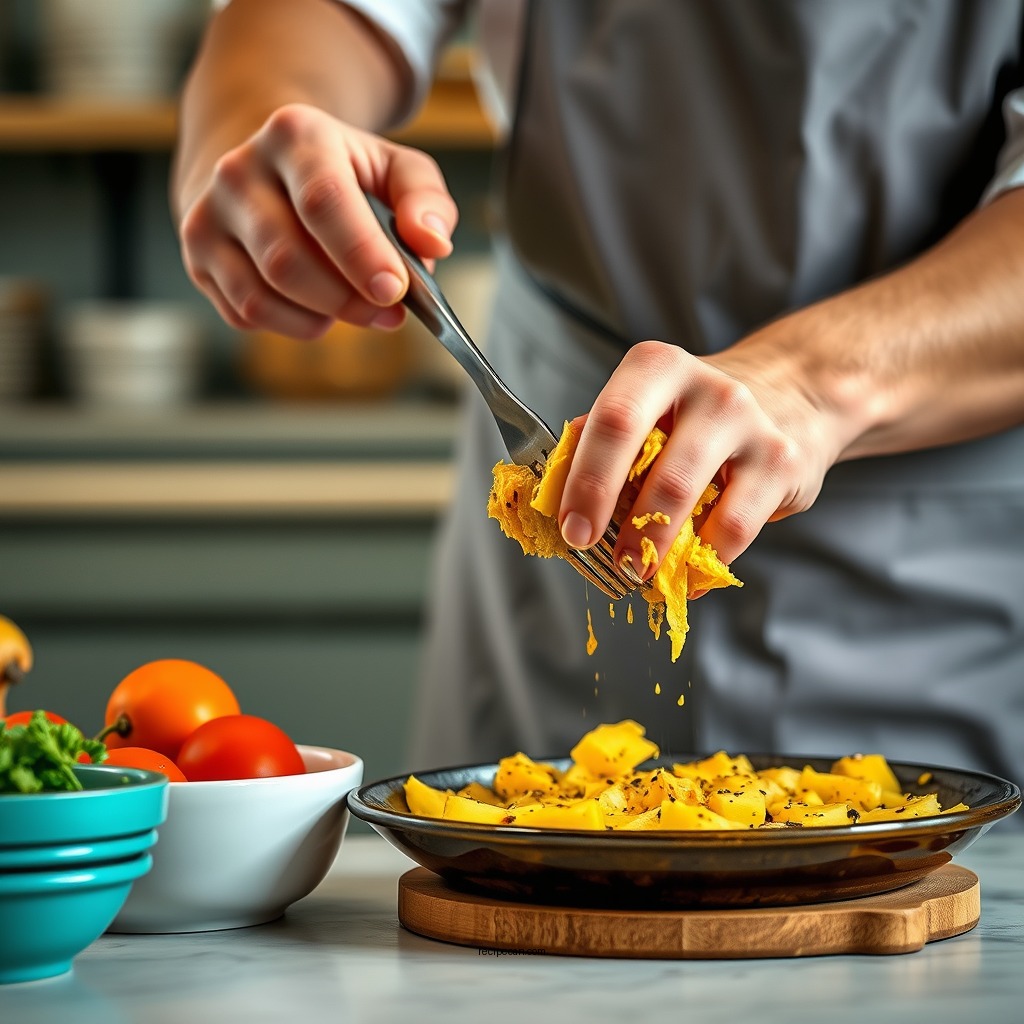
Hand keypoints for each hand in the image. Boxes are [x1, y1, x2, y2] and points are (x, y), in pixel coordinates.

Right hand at [177, 103, 457, 337]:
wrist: (270, 169)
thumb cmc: (346, 176)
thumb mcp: (396, 170)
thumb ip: (425, 201)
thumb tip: (432, 243)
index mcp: (295, 135)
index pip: (323, 200)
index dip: (360, 254)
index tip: (394, 291)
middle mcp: (238, 171)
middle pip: (286, 259)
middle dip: (346, 300)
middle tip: (387, 314)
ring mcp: (208, 216)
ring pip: (260, 296)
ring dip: (320, 319)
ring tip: (355, 311)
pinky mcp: (198, 259)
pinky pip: (245, 315)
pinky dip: (292, 325)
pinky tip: (317, 308)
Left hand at [557, 319, 853, 575]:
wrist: (794, 391)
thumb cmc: (697, 409)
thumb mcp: (648, 402)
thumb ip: (600, 437)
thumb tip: (551, 490)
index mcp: (657, 368)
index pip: (612, 421)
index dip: (586, 481)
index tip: (572, 529)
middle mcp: (708, 389)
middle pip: (653, 464)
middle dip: (622, 523)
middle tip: (608, 561)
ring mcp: (750, 424)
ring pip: (692, 498)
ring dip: (657, 547)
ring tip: (640, 571)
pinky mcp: (784, 463)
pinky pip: (736, 526)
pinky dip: (705, 560)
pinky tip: (688, 573)